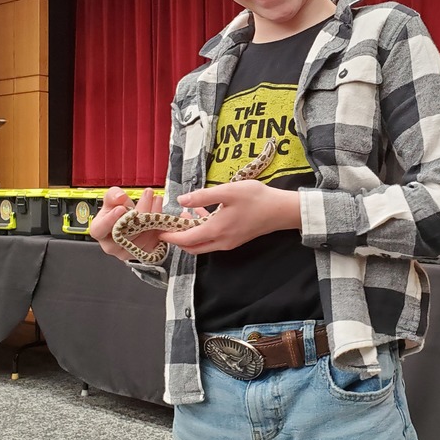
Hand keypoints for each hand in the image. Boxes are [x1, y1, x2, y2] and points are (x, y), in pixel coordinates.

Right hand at [89, 186, 164, 262]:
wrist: (128, 222)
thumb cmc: (117, 213)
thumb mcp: (111, 200)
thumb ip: (113, 195)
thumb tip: (120, 196)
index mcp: (99, 232)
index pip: (100, 229)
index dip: (110, 219)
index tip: (121, 208)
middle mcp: (111, 246)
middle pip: (126, 231)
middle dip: (140, 210)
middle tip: (148, 195)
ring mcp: (126, 252)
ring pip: (141, 237)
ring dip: (152, 217)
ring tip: (157, 200)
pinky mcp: (141, 253)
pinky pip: (151, 243)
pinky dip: (157, 228)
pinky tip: (160, 215)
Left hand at [159, 180, 301, 254]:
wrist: (282, 210)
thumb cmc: (256, 198)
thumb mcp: (227, 191)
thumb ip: (202, 196)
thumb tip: (181, 201)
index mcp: (216, 231)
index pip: (186, 240)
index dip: (170, 236)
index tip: (157, 230)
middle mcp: (221, 242)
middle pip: (192, 247)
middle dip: (178, 238)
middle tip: (169, 223)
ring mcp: (229, 243)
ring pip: (202, 244)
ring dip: (191, 234)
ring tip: (185, 214)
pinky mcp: (235, 239)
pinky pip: (213, 240)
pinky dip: (203, 231)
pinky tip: (203, 214)